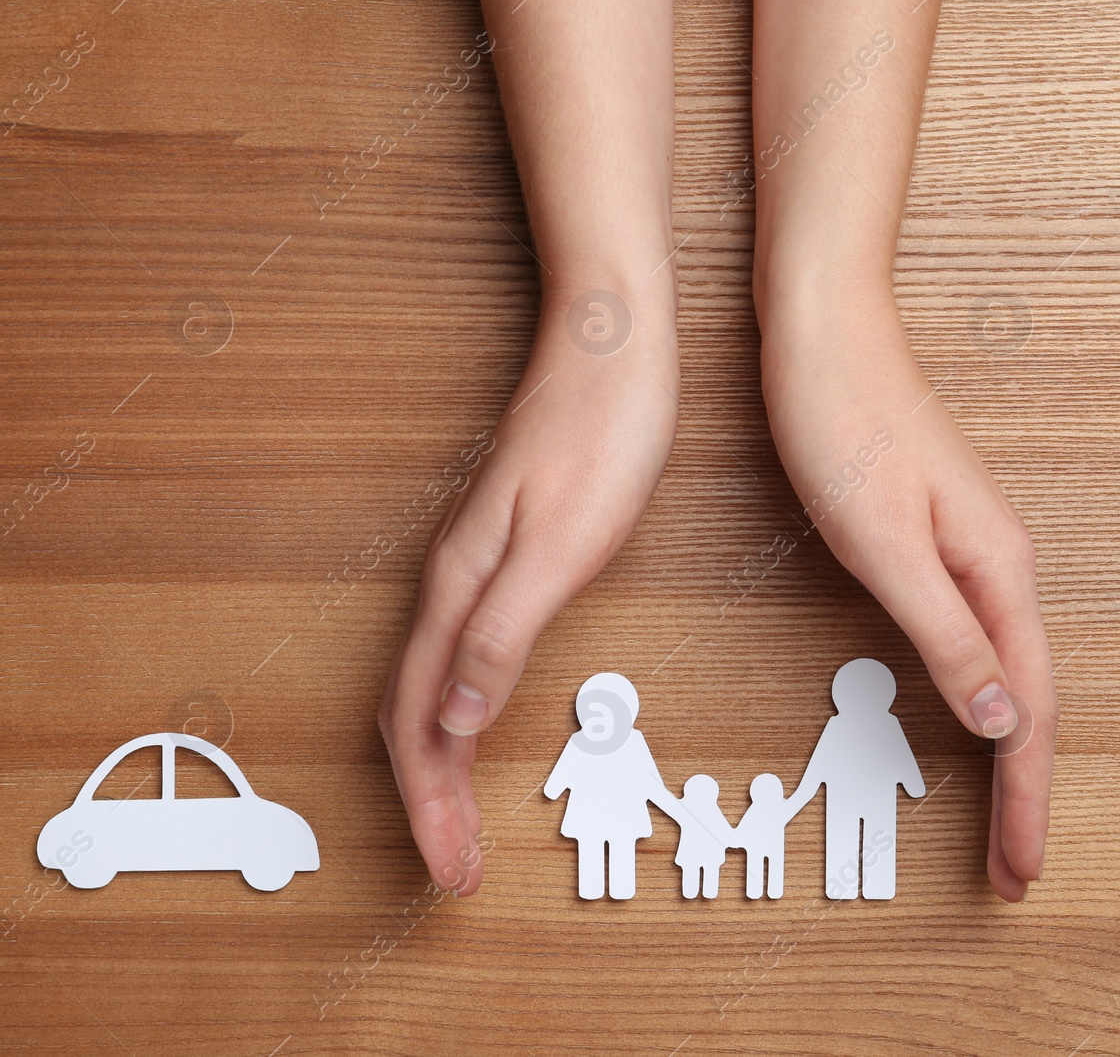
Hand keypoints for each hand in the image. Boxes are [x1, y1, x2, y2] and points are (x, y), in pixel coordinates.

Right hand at [379, 280, 676, 895]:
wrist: (611, 348)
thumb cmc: (600, 437)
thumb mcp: (560, 543)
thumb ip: (502, 632)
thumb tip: (458, 720)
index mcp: (459, 590)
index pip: (422, 723)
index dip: (430, 805)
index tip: (447, 867)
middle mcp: (449, 584)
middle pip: (411, 716)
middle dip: (426, 802)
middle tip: (453, 866)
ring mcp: (469, 568)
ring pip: (428, 688)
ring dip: (438, 764)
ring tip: (460, 820)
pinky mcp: (496, 555)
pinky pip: (455, 654)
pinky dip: (457, 713)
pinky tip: (477, 725)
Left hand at [759, 282, 1057, 901]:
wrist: (823, 334)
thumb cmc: (844, 424)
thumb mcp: (887, 546)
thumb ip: (948, 636)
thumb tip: (1003, 719)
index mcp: (998, 570)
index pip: (1030, 710)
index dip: (1025, 798)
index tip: (1022, 867)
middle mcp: (1002, 564)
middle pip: (1032, 699)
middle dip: (1025, 791)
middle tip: (1013, 867)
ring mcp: (975, 552)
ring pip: (1010, 673)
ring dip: (1006, 750)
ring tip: (1000, 817)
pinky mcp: (942, 541)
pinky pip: (979, 640)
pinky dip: (980, 697)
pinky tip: (968, 716)